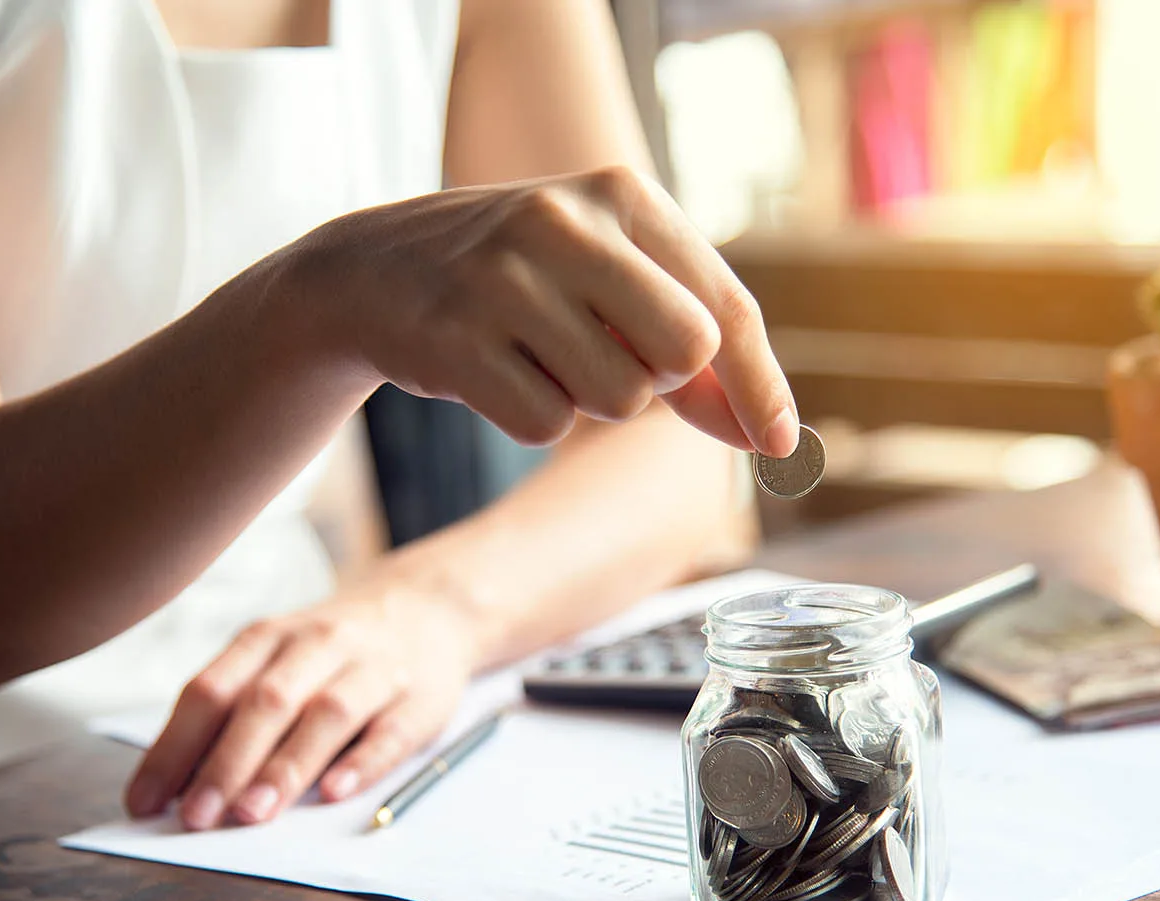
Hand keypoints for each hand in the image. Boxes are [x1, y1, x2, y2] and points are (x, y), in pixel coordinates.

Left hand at [123, 581, 477, 829]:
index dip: (174, 747)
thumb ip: (232, 712)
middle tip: (197, 817)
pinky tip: (336, 790)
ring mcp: (373, 669)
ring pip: (327, 714)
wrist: (429, 605)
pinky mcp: (421, 698)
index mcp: (269, 638)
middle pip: (267, 701)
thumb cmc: (332, 650)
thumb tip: (176, 788)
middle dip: (226, 762)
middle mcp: (319, 644)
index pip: (211, 690)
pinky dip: (364, 761)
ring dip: (286, 765)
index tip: (145, 803)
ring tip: (253, 813)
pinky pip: (392, 731)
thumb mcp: (277, 658)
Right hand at [282, 165, 799, 456]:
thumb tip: (770, 437)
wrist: (376, 270)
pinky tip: (495, 369)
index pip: (725, 307)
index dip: (761, 386)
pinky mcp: (455, 338)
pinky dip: (531, 415)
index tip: (784, 447)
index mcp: (623, 194)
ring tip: (538, 352)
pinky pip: (545, 425)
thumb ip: (689, 347)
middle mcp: (566, 221)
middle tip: (604, 353)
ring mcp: (504, 278)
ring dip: (589, 399)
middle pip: (685, 355)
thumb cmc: (522, 279)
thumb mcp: (609, 279)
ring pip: (617, 398)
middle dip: (660, 382)